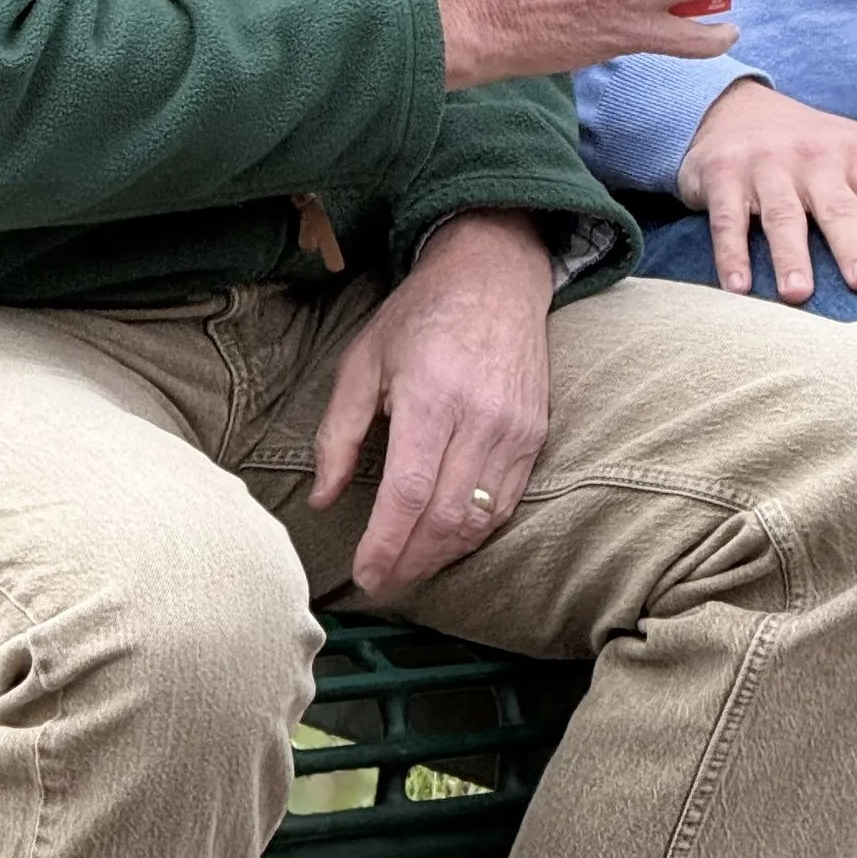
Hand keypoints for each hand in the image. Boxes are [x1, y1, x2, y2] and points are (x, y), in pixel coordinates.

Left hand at [310, 213, 552, 598]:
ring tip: (407, 570)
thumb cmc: (420, 315)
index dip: (385, 543)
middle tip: (380, 582)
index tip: (364, 574)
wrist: (495, 276)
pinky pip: (505, 504)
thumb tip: (321, 498)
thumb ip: (339, 432)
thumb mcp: (363, 359)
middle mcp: (479, 418)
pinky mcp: (535, 435)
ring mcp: (514, 429)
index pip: (408, 492)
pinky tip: (446, 542)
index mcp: (431, 396)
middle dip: (410, 562)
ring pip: (479, 520)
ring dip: (441, 557)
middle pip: (445, 518)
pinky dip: (474, 534)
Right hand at [675, 83, 856, 301]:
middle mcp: (814, 159)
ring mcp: (766, 166)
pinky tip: (737, 289)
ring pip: (782, 215)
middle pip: (837, 206)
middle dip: (852, 243)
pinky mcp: (722, 176)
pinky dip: (730, 253)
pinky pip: (727, 219)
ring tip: (800, 295)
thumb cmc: (816, 147)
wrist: (735, 107)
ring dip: (790, 255)